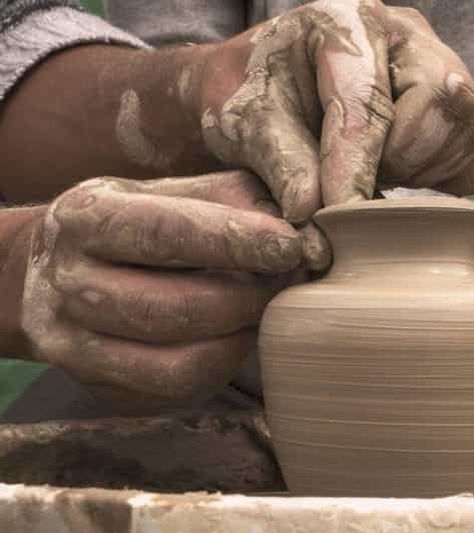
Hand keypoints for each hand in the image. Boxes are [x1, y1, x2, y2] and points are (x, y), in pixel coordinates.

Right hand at [19, 170, 301, 412]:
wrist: (56, 271)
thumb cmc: (140, 224)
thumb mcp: (175, 190)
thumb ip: (236, 200)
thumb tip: (303, 229)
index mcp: (87, 216)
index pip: (166, 232)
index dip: (235, 242)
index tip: (290, 246)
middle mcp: (68, 282)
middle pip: (174, 307)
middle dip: (248, 300)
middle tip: (289, 285)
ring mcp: (72, 343)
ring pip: (175, 362)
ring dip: (239, 338)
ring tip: (267, 310)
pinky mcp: (96, 386)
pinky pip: (175, 390)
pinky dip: (222, 366)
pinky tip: (238, 337)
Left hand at [196, 0, 473, 221]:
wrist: (282, 86)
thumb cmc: (262, 97)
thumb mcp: (248, 124)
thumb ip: (280, 164)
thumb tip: (312, 215)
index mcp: (345, 19)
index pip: (365, 100)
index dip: (354, 168)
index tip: (338, 218)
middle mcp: (407, 33)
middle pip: (443, 103)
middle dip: (400, 161)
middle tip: (361, 177)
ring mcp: (447, 63)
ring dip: (430, 172)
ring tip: (384, 173)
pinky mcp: (471, 100)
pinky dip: (463, 176)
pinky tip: (417, 177)